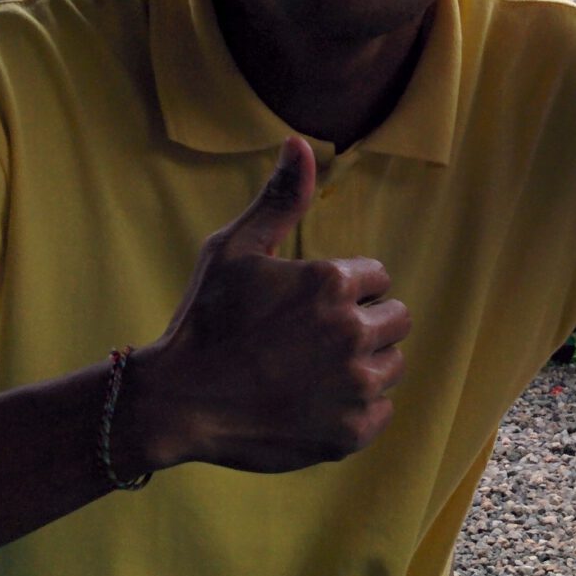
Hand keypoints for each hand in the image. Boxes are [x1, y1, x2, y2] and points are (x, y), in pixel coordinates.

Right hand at [121, 137, 409, 475]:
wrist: (178, 402)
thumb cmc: (206, 320)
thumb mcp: (235, 249)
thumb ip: (280, 199)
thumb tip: (301, 142)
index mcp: (331, 284)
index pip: (378, 277)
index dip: (346, 288)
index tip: (309, 305)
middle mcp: (352, 333)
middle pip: (397, 319)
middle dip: (365, 323)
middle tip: (315, 339)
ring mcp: (354, 386)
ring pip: (393, 365)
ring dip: (365, 364)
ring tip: (315, 370)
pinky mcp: (351, 432)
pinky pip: (382, 410)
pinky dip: (357, 407)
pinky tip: (316, 401)